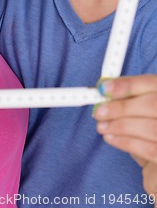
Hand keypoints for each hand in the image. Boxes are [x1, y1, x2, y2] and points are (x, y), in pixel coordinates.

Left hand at [94, 75, 156, 202]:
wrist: (156, 166)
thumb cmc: (146, 132)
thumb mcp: (138, 111)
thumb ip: (127, 98)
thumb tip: (104, 90)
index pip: (152, 83)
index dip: (128, 85)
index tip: (104, 88)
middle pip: (153, 104)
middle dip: (122, 107)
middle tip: (99, 112)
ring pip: (151, 127)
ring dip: (121, 126)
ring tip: (102, 126)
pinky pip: (150, 149)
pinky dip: (126, 142)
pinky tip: (110, 138)